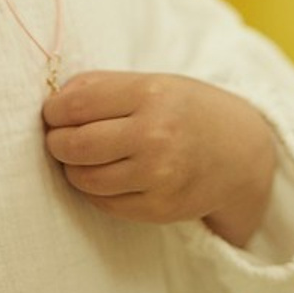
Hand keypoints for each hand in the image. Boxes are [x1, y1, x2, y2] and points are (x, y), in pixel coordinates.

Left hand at [43, 71, 276, 247]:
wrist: (240, 152)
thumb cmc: (187, 110)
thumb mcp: (153, 83)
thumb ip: (103, 88)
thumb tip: (53, 103)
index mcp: (151, 93)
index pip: (77, 103)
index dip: (54, 110)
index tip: (53, 112)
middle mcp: (155, 135)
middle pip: (75, 144)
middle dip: (56, 141)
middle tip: (58, 137)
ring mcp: (159, 176)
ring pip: (84, 178)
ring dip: (72, 167)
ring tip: (81, 156)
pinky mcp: (159, 209)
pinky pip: (103, 203)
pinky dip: (93, 190)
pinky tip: (104, 175)